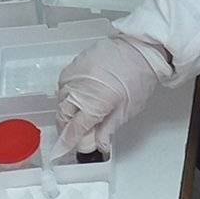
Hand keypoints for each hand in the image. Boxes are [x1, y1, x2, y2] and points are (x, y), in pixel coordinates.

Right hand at [51, 36, 168, 158]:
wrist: (139, 49)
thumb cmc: (138, 76)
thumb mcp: (127, 110)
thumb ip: (108, 129)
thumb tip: (99, 143)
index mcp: (93, 104)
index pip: (74, 129)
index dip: (67, 142)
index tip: (63, 149)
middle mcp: (78, 90)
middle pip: (62, 115)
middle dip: (65, 126)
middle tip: (73, 134)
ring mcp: (74, 75)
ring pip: (60, 99)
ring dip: (65, 110)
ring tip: (76, 115)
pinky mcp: (74, 64)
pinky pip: (63, 84)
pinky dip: (67, 94)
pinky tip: (77, 97)